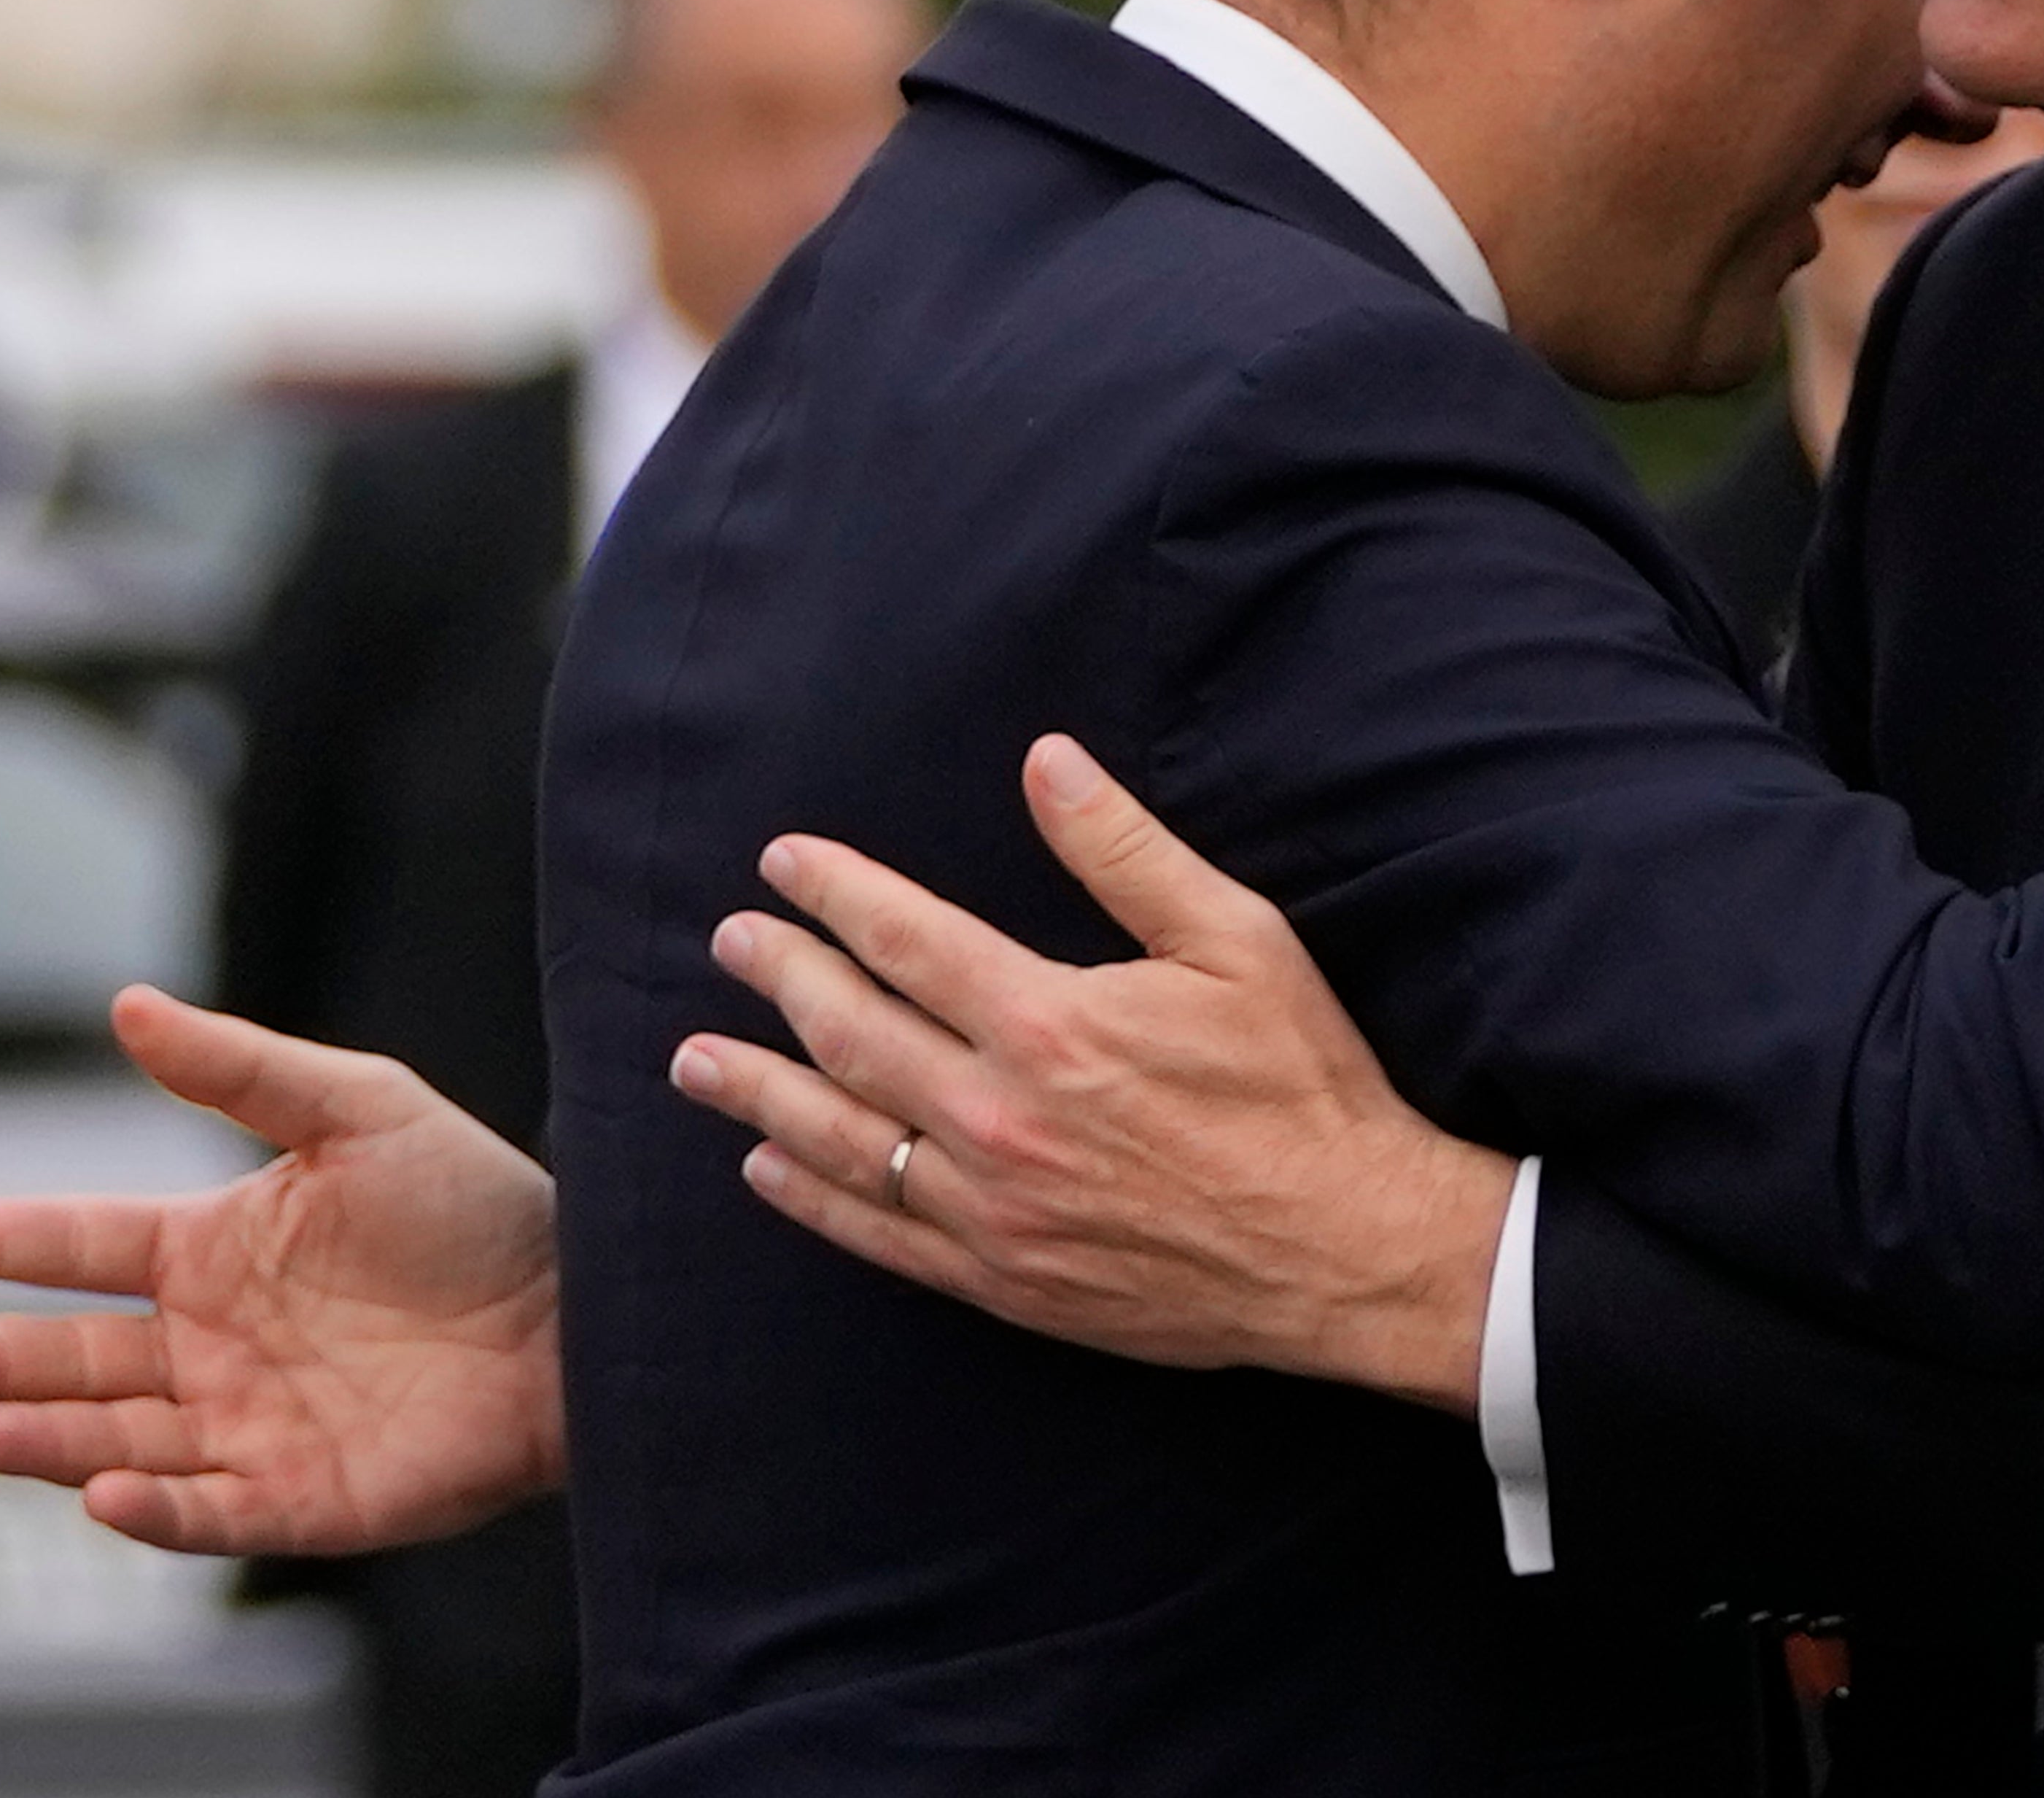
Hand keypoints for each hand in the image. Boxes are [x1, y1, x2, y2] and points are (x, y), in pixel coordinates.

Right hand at [0, 987, 564, 1556]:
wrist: (587, 1306)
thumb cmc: (480, 1205)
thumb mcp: (362, 1111)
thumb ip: (240, 1069)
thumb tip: (128, 1004)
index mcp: (216, 1251)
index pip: (78, 1245)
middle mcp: (216, 1344)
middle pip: (74, 1357)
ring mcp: (251, 1425)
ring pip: (115, 1440)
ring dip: (41, 1440)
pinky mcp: (303, 1498)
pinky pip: (207, 1513)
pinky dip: (153, 1511)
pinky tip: (104, 1492)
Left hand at [671, 736, 1513, 1410]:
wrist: (1346, 1248)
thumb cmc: (1303, 1085)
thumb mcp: (1238, 941)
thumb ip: (1127, 853)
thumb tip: (1047, 764)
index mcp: (1051, 1022)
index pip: (907, 940)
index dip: (835, 895)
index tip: (783, 864)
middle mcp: (1000, 1117)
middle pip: (852, 1034)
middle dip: (781, 979)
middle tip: (730, 944)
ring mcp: (994, 1209)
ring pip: (841, 1139)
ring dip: (759, 1092)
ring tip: (697, 1059)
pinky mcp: (1005, 1280)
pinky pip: (879, 1235)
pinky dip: (812, 1200)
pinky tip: (767, 1170)